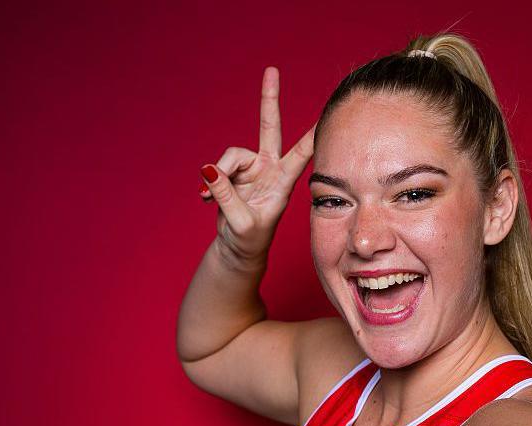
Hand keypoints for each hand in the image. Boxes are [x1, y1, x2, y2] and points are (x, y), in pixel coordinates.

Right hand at [200, 66, 314, 262]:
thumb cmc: (249, 240)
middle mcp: (268, 169)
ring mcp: (250, 169)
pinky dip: (209, 183)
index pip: (300, 154)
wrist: (238, 248)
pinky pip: (216, 168)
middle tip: (271, 71)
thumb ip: (226, 196)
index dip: (310, 136)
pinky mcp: (232, 174)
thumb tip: (210, 170)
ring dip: (219, 175)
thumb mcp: (240, 222)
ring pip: (230, 156)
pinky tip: (206, 198)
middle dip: (268, 100)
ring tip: (210, 197)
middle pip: (268, 128)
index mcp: (282, 182)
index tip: (324, 116)